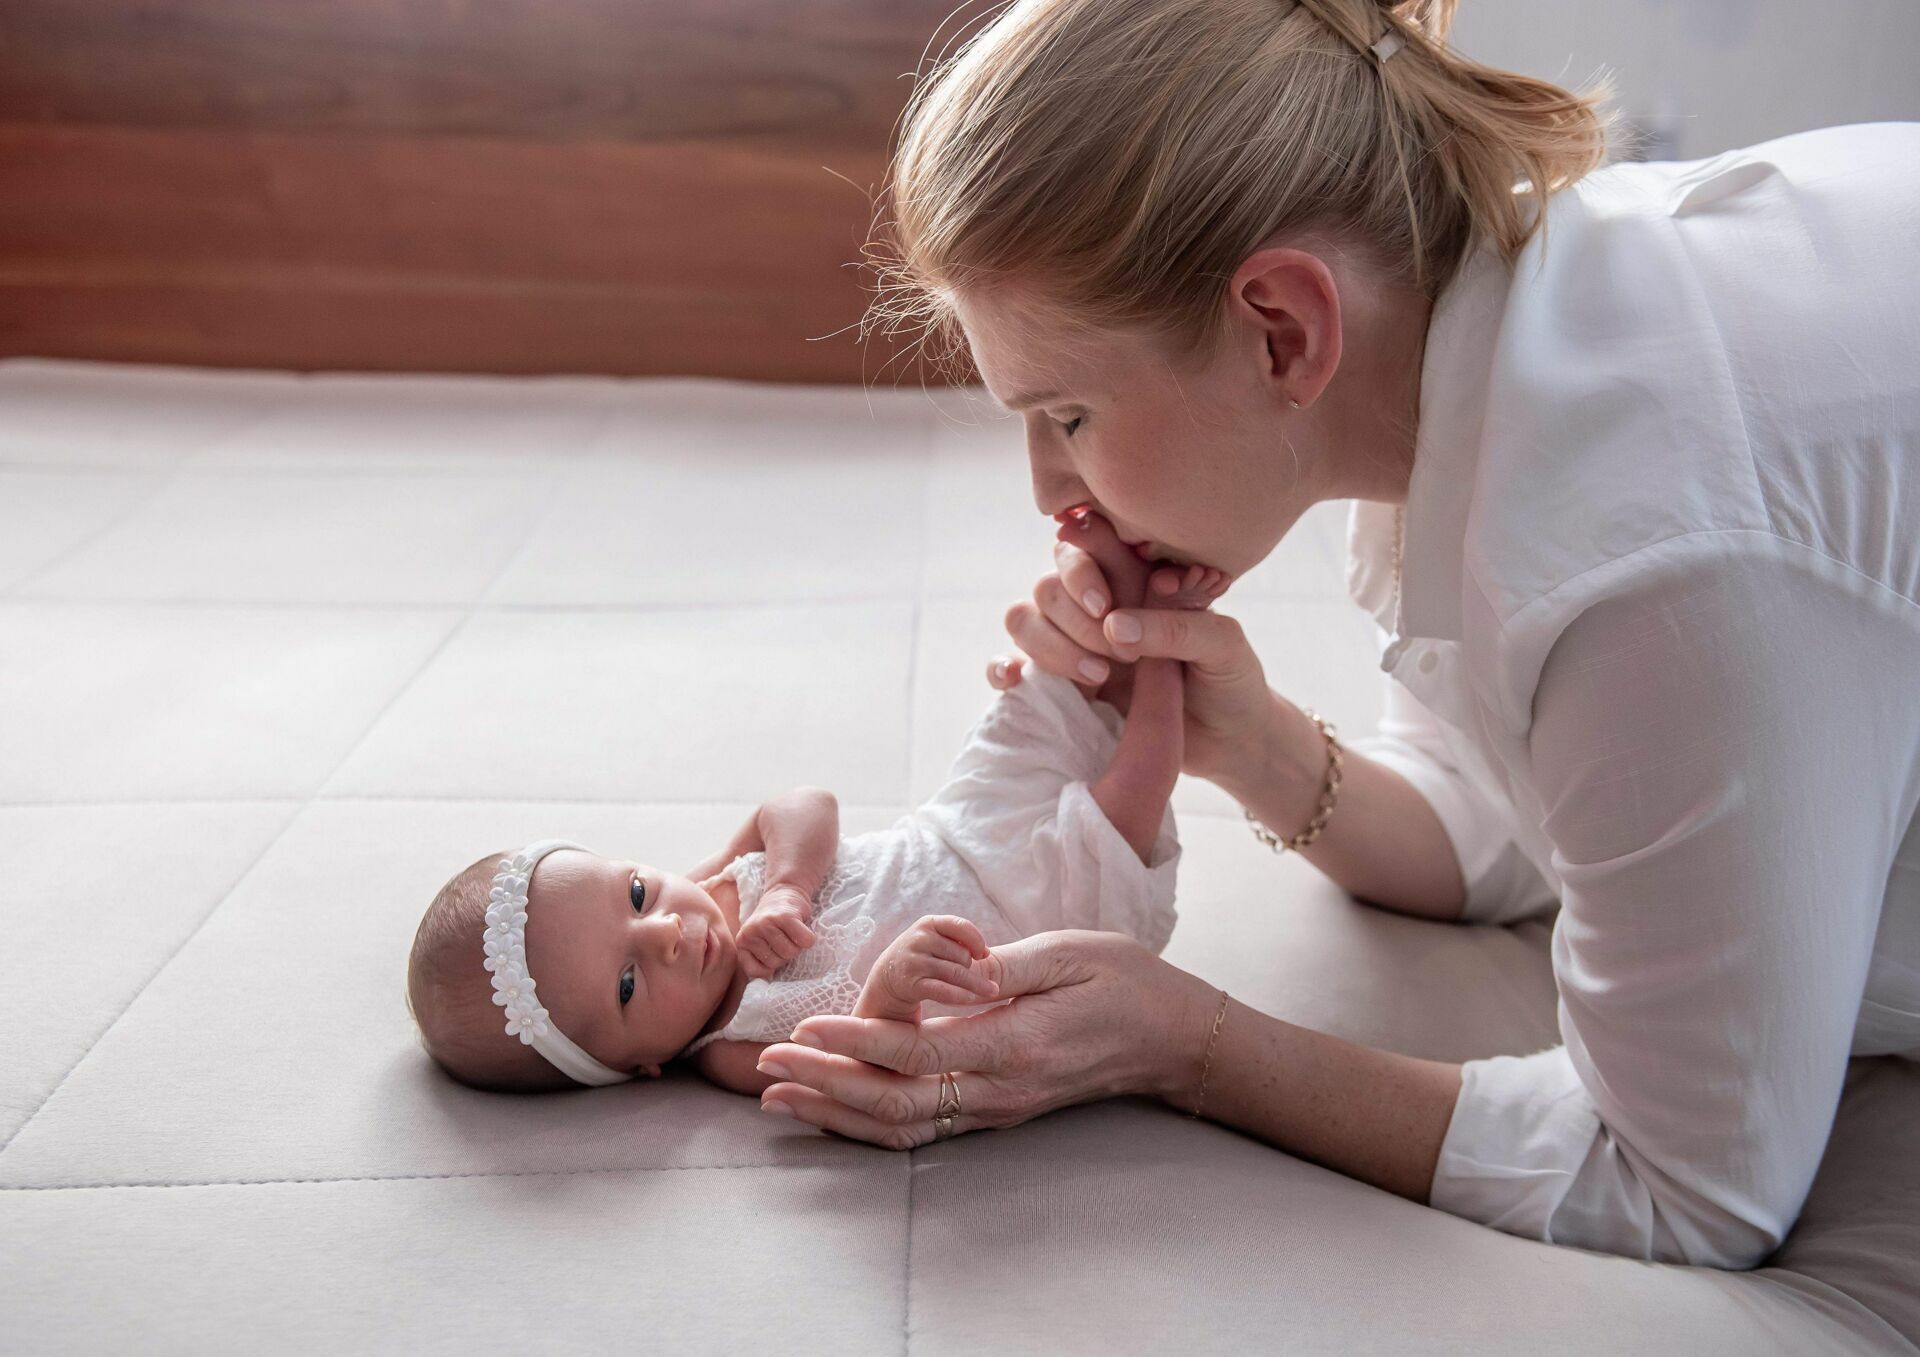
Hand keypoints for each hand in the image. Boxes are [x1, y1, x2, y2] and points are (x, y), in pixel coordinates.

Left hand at [735, 885, 815, 980]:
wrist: (784, 891)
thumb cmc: (774, 924)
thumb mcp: (759, 943)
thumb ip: (758, 961)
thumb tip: (766, 979)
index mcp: (742, 942)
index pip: (758, 972)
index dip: (770, 966)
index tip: (772, 951)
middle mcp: (750, 932)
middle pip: (777, 963)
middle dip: (785, 954)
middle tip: (784, 937)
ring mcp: (767, 923)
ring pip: (791, 952)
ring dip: (797, 946)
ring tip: (791, 932)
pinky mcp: (786, 916)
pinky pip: (805, 941)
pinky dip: (808, 938)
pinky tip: (801, 927)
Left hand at [754, 931, 1203, 1149]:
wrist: (1171, 1038)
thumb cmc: (1123, 983)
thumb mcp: (1068, 953)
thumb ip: (1004, 966)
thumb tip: (953, 969)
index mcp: (1013, 1043)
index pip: (918, 1052)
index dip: (858, 1041)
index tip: (808, 1027)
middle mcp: (999, 1089)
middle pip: (895, 1101)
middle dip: (826, 1083)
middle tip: (769, 1063)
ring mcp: (996, 1109)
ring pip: (902, 1126)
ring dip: (836, 1112)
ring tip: (780, 1094)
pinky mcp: (995, 1112)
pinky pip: (921, 1129)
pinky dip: (869, 1122)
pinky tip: (832, 1109)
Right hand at [852, 915, 1002, 1021]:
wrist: (886, 981)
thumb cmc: (920, 959)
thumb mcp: (933, 940)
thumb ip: (958, 941)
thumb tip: (986, 952)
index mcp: (927, 924)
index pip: (961, 926)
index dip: (977, 940)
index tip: (984, 955)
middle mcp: (918, 940)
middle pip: (961, 954)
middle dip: (970, 967)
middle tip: (968, 975)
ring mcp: (913, 962)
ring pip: (956, 973)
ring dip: (976, 984)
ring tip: (991, 991)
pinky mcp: (910, 984)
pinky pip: (943, 991)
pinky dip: (961, 996)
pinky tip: (973, 1000)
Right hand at [993, 512, 1264, 787]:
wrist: (1228, 741)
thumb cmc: (1230, 679)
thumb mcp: (1221, 644)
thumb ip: (1174, 624)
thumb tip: (1112, 627)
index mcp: (1132, 580)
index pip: (1083, 543)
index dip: (1082, 566)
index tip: (1105, 605)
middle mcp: (1094, 607)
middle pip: (1048, 584)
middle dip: (1076, 619)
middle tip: (1122, 657)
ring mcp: (1071, 646)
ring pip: (1022, 619)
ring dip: (1051, 646)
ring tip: (1100, 678)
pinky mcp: (1058, 688)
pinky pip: (1007, 666)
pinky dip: (1003, 669)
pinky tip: (1019, 681)